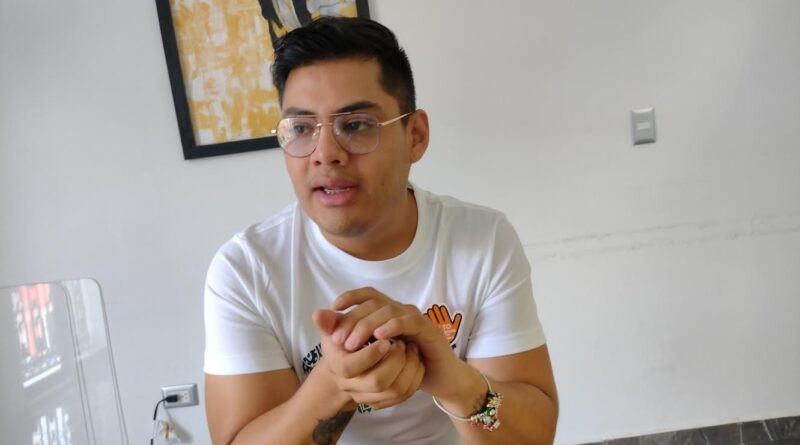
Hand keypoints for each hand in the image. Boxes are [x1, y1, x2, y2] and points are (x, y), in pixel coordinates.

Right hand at [313, 309, 424, 409]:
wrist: (344, 371)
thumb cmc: (341, 345)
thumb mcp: (333, 332)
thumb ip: (328, 322)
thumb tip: (318, 313)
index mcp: (339, 368)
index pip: (352, 367)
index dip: (370, 353)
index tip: (384, 338)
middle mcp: (353, 387)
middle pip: (377, 382)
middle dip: (394, 360)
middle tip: (401, 342)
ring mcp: (371, 396)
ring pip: (396, 390)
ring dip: (408, 367)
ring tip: (410, 347)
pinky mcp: (387, 400)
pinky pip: (407, 394)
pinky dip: (415, 375)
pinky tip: (416, 359)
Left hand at [324, 287, 462, 398]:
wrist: (438, 379)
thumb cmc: (404, 364)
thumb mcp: (373, 352)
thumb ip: (347, 335)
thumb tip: (317, 316)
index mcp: (389, 312)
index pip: (369, 294)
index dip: (351, 296)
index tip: (333, 307)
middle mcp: (402, 310)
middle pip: (375, 303)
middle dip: (354, 319)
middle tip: (338, 340)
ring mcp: (416, 318)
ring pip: (389, 310)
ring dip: (368, 325)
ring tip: (353, 344)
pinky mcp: (429, 330)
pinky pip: (410, 322)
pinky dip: (393, 326)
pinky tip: (380, 337)